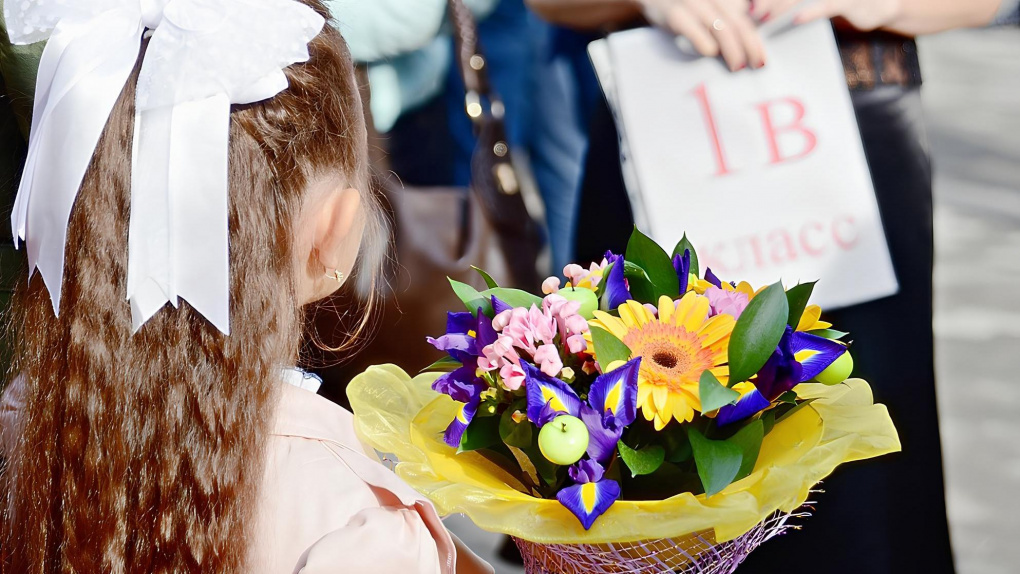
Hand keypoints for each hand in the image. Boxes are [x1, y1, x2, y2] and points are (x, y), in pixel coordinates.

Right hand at [636, 0, 765, 70]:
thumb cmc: (682, 8)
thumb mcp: (707, 8)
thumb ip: (725, 21)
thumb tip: (747, 46)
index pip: (744, 21)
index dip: (755, 41)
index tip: (761, 60)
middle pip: (736, 24)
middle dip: (749, 46)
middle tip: (755, 66)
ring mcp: (693, 4)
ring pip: (720, 27)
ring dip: (731, 49)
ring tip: (737, 66)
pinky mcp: (674, 14)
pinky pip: (693, 28)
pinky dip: (703, 41)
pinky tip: (710, 53)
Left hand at [750, 0, 899, 31]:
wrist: (882, 4)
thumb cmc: (844, 1)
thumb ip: (795, 0)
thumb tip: (762, 10)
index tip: (747, 4)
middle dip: (767, 0)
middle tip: (749, 11)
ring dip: (780, 6)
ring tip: (761, 17)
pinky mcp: (850, 0)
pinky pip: (827, 6)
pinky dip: (811, 12)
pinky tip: (795, 19)